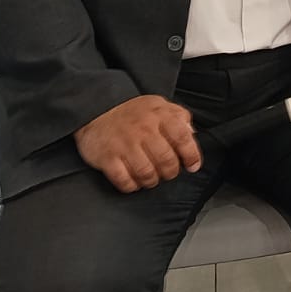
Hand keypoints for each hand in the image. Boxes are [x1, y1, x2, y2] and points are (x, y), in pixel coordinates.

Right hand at [74, 95, 200, 192]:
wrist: (97, 109)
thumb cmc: (133, 112)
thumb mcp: (159, 105)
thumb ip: (178, 117)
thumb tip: (192, 134)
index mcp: (159, 116)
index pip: (182, 137)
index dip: (191, 155)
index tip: (193, 166)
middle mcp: (143, 130)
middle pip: (166, 159)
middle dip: (171, 172)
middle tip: (169, 173)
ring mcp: (124, 144)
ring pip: (146, 173)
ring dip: (152, 181)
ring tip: (152, 178)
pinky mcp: (107, 158)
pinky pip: (124, 180)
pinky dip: (132, 186)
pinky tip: (134, 181)